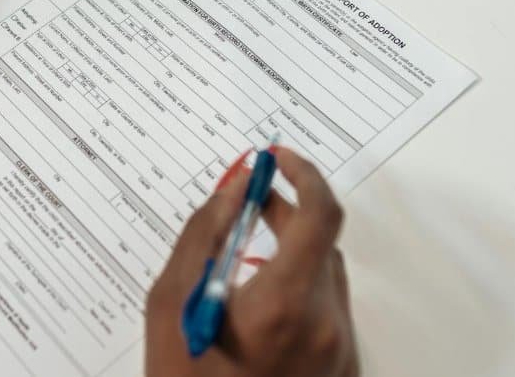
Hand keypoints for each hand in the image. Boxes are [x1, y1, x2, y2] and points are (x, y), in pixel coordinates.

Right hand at [145, 146, 358, 376]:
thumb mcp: (171, 304)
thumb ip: (204, 235)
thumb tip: (234, 186)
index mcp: (286, 306)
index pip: (321, 214)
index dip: (304, 174)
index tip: (277, 159)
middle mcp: (326, 327)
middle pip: (323, 243)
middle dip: (288, 213)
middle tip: (248, 201)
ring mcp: (340, 354)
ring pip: (328, 276)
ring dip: (294, 253)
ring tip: (245, 254)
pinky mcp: (343, 371)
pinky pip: (330, 312)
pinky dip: (300, 292)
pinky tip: (258, 304)